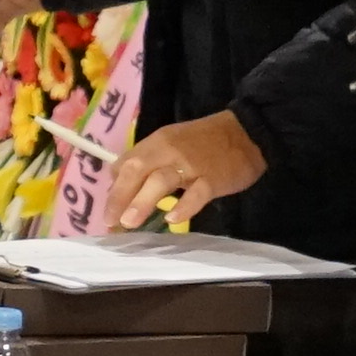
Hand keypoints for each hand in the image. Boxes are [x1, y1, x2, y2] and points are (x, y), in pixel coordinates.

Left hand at [102, 115, 264, 233]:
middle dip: (120, 195)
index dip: (115, 186)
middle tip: (110, 221)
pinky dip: (184, 206)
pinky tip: (173, 220)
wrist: (248, 132)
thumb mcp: (172, 143)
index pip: (127, 162)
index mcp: (157, 142)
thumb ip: (149, 162)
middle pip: (137, 169)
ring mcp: (192, 165)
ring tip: (129, 223)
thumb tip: (122, 184)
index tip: (108, 209)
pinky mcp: (213, 179)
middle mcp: (169, 151)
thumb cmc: (206, 142)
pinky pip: (196, 193)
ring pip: (161, 180)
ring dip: (142, 201)